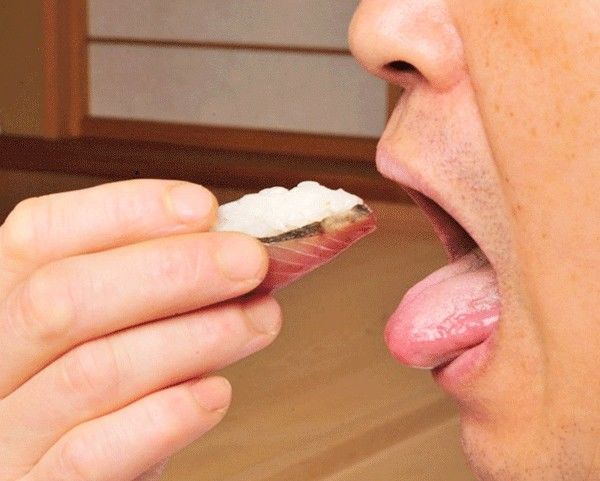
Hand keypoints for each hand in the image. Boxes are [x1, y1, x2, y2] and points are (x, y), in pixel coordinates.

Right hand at [0, 180, 281, 480]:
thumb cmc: (99, 402)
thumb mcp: (106, 334)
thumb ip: (147, 295)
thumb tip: (231, 249)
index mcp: (0, 308)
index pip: (39, 236)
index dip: (123, 211)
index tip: (205, 207)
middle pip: (62, 299)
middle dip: (172, 270)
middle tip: (250, 260)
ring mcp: (5, 438)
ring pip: (93, 372)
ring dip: (194, 337)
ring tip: (258, 320)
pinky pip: (93, 455)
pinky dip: (166, 417)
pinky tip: (215, 393)